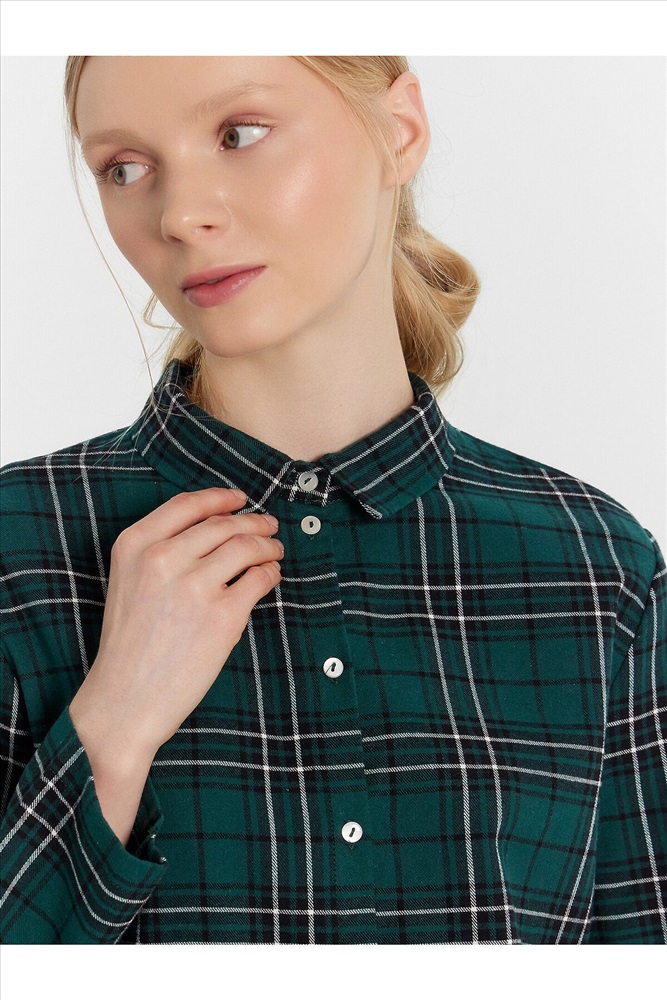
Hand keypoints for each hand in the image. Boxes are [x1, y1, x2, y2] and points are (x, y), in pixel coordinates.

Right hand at [69, 488, 283, 760]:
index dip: (219, 498)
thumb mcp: (129, 582)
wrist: (125, 699)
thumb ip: (161, 551)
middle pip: (223, 523)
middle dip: (252, 522)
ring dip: (267, 545)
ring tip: (274, 551)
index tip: (239, 499)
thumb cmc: (129, 644)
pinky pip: (259, 578)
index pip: (187, 505)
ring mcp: (194, 585)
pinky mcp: (223, 615)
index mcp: (134, 545)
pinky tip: (270, 576)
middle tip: (268, 527)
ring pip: (247, 545)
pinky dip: (270, 573)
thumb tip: (218, 527)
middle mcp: (163, 558)